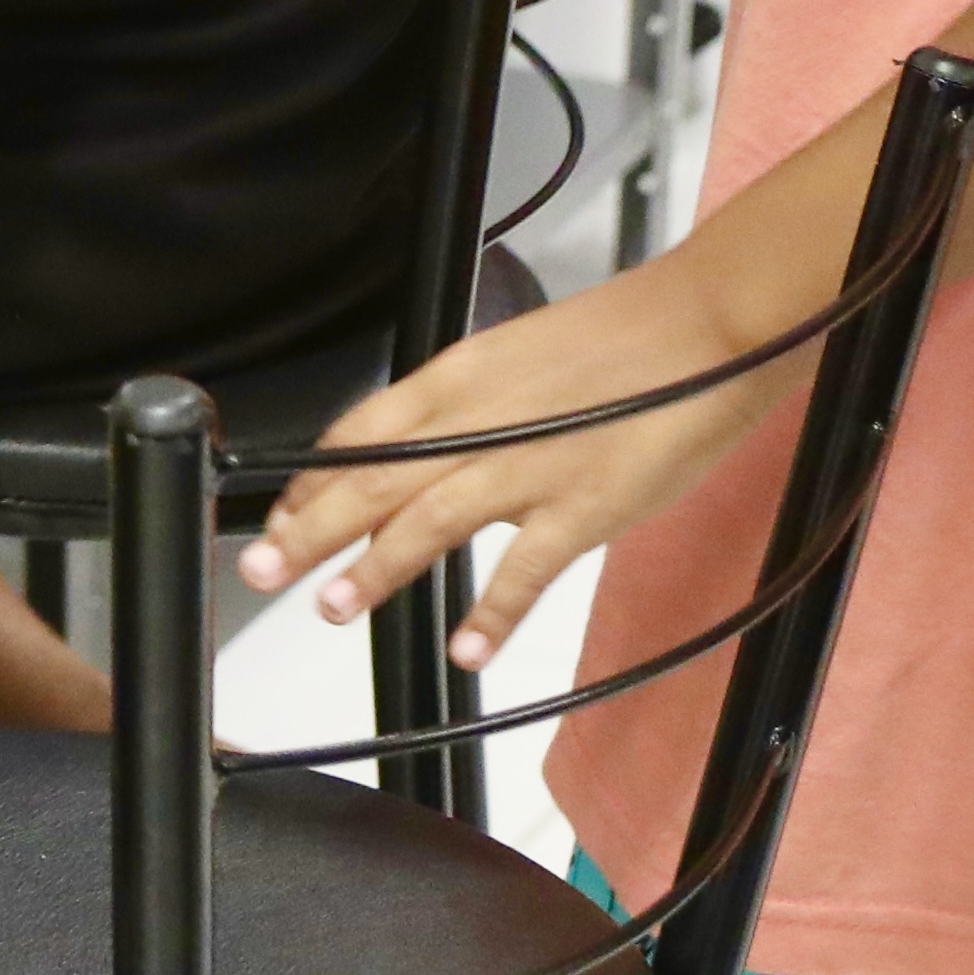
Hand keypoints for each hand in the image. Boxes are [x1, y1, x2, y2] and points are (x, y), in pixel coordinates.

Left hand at [236, 250, 803, 669]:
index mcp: (456, 378)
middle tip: (264, 572)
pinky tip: (466, 649)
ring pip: (429, 519)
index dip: (314, 481)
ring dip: (376, 568)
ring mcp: (531, 465)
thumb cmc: (620, 342)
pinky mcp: (586, 506)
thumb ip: (463, 414)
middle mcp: (478, 419)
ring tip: (333, 607)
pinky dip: (494, 612)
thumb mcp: (516, 361)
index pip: (360, 432)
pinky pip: (527, 569)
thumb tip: (422, 463)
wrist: (709, 326)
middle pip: (374, 478)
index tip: (282, 519)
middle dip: (311, 528)